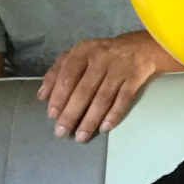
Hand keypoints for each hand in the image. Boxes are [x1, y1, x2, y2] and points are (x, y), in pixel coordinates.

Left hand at [37, 31, 176, 141]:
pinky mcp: (135, 78)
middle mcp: (102, 58)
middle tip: (62, 131)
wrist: (141, 47)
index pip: (67, 76)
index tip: (52, 115)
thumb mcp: (79, 54)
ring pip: (103, 98)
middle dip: (72, 114)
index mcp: (84, 50)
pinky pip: (123, 99)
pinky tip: (104, 127)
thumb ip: (58, 71)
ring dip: (91, 120)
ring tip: (81, 136)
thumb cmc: (103, 54)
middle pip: (84, 90)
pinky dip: (113, 115)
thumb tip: (42, 95)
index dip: (59, 97)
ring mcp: (120, 68)